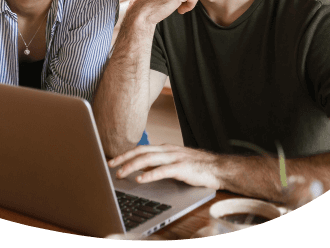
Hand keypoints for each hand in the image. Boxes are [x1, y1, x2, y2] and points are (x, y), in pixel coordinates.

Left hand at [108, 144, 222, 189]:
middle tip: (110, 166)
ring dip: (132, 166)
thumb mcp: (175, 163)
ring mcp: (175, 158)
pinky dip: (149, 175)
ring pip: (148, 160)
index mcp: (166, 149)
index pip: (141, 149)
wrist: (218, 168)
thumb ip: (159, 164)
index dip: (125, 154)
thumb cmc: (197, 167)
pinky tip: (140, 180)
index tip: (113, 160)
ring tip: (121, 174)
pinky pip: (163, 170)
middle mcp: (168, 150)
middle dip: (123, 158)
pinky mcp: (182, 168)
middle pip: (141, 152)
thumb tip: (142, 170)